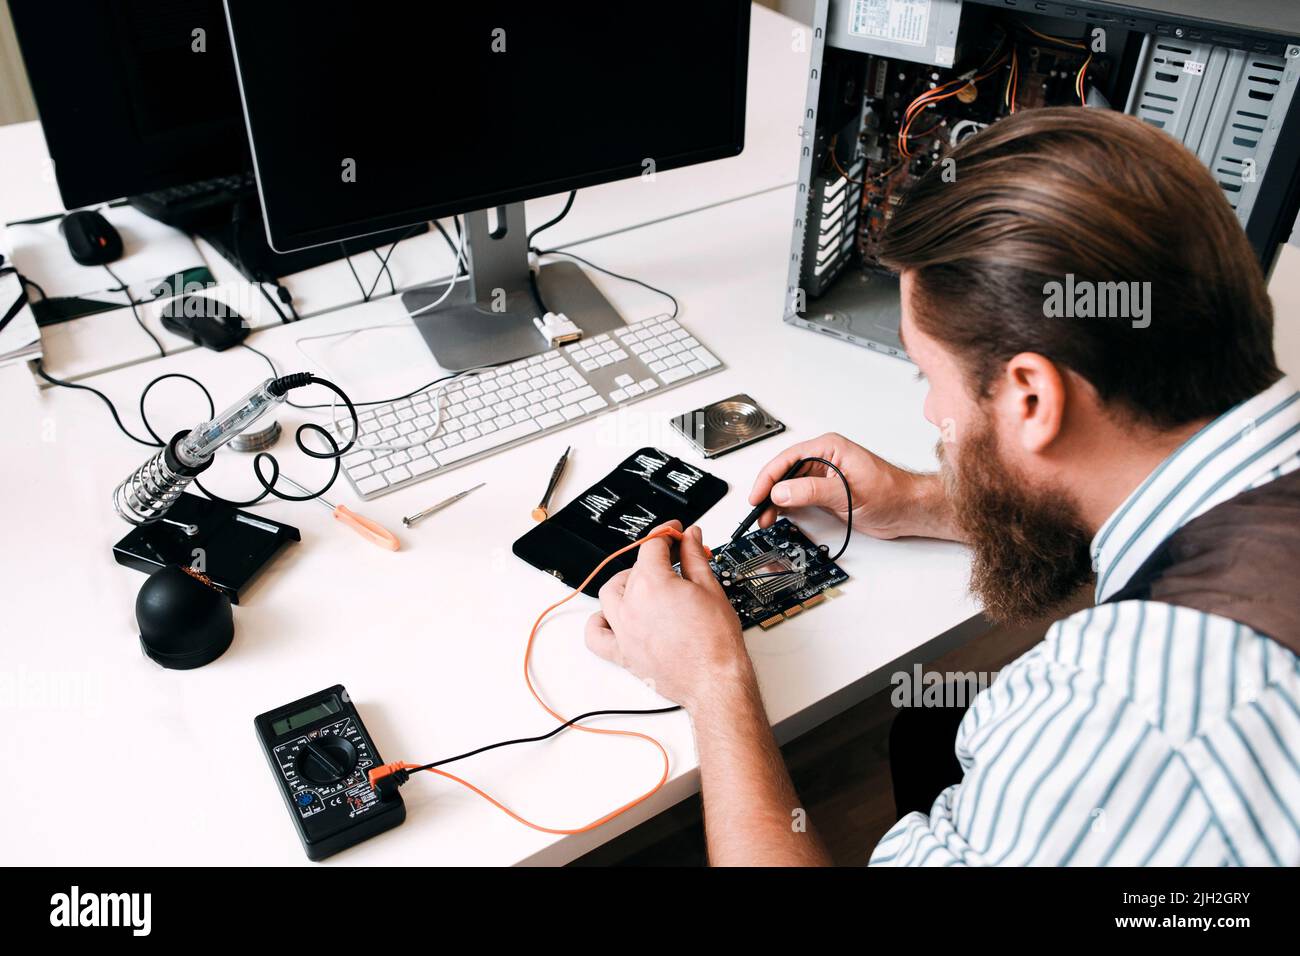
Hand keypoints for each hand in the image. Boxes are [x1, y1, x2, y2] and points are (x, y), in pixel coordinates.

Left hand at [585, 521, 751, 712]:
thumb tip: (690, 538)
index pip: (653, 545)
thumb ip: (695, 558)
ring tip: (647, 583)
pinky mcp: (623, 653)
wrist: (716, 681)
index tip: (676, 533)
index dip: (667, 533)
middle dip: (655, 559)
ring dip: (625, 582)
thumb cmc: (716, 643)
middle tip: (676, 559)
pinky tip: (613, 616)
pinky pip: (595, 635)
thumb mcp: (710, 588)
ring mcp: (624, 630)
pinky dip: (599, 622)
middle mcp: (631, 605)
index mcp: (652, 584)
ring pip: (609, 594)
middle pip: (634, 568)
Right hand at [748, 432, 960, 541]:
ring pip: (789, 484)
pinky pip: (799, 495)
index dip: (768, 477)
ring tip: (765, 517)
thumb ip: (812, 491)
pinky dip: (787, 505)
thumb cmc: (892, 494)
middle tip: (758, 510)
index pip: (788, 458)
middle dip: (768, 490)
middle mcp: (825, 458)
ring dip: (776, 500)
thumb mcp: (848, 493)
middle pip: (785, 471)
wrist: (910, 510)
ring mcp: (825, 475)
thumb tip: (782, 490)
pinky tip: (779, 515)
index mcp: (830, 448)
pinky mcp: (826, 491)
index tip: (757, 495)